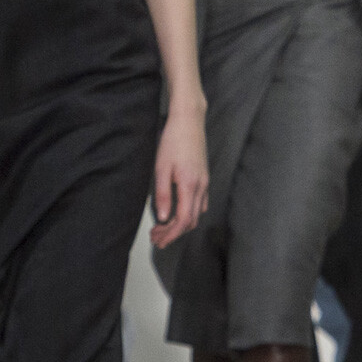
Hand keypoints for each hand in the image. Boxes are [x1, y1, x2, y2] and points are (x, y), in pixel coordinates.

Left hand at [148, 97, 210, 247]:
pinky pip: (200, 203)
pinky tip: (176, 212)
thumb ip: (163, 194)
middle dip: (174, 233)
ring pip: (197, 213)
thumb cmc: (173, 141)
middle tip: (156, 237)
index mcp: (190, 186)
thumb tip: (162, 218)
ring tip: (162, 227)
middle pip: (191, 221)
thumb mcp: (161, 168)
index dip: (171, 234)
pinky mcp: (204, 177)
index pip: (183, 220)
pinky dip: (189, 213)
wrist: (189, 121)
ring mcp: (205, 183)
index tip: (158, 240)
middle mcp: (201, 187)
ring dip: (181, 224)